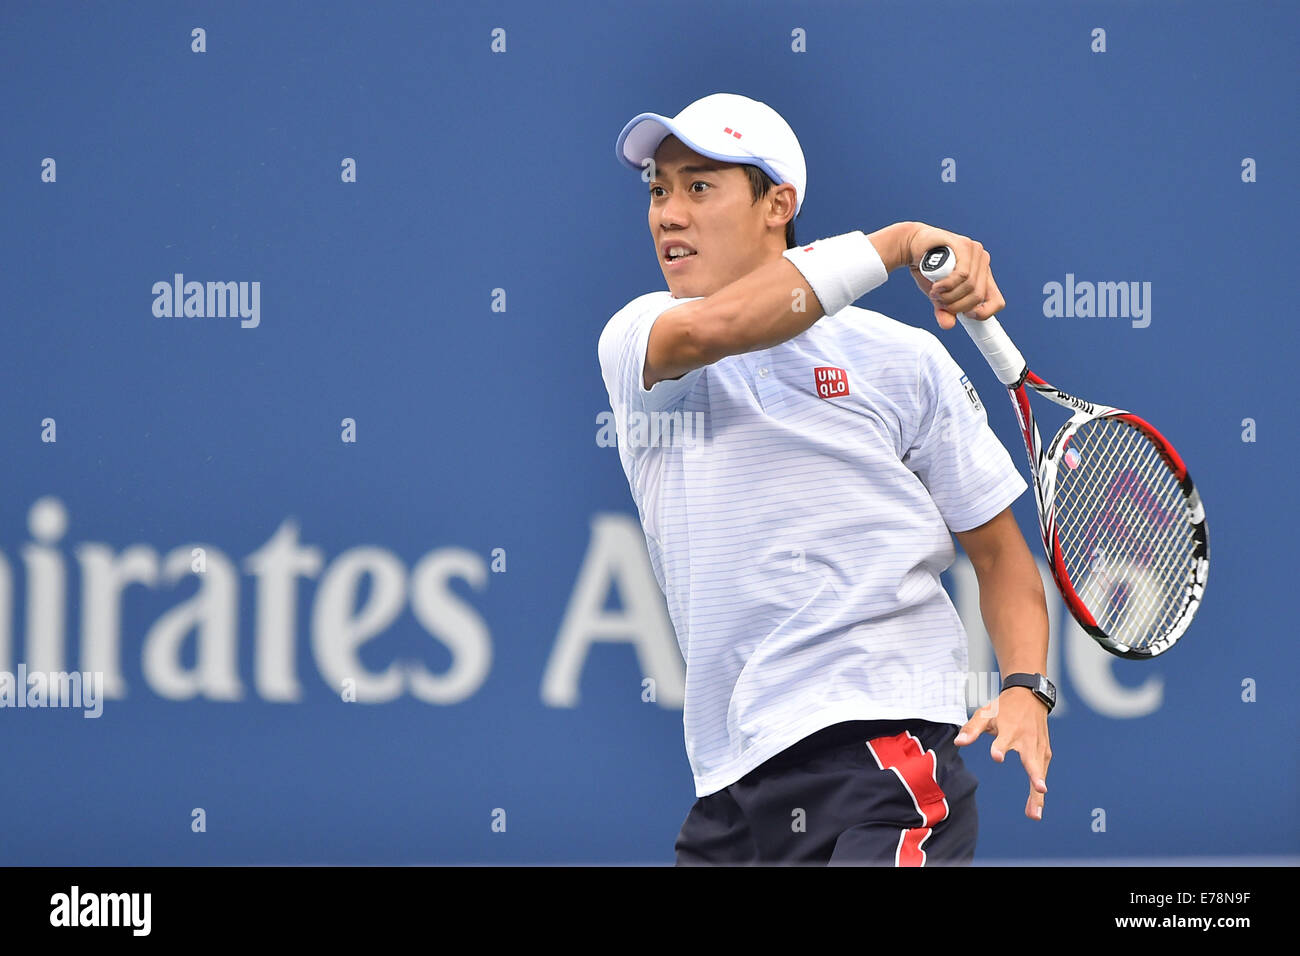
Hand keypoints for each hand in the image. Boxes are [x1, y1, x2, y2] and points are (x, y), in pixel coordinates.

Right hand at [901, 222, 1005, 329]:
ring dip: (949, 296)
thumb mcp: (938, 295)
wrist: (912, 245)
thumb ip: (944, 310)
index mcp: (983, 276)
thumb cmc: (927, 269)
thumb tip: (948, 325)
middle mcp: (983, 263)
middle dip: (956, 306)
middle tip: (939, 302)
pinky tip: (936, 287)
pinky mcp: (964, 246)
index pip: (997, 301)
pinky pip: (962, 274)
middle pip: (978, 296)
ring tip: (935, 293)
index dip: (983, 313)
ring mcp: (975, 252)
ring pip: (970, 286)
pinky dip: (947, 285)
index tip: (964, 315)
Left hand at [954, 688, 1051, 820]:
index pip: (1004, 739)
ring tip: (1034, 814)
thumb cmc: (1004, 707)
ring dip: (1038, 794)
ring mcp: (1038, 747)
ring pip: (1039, 772)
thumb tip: (958, 743)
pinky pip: (1041, 773)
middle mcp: (1027, 739)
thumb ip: (972, 729)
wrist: (1030, 696)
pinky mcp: (1045, 753)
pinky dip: (1039, 791)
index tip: (997, 756)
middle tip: (1041, 789)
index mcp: (1010, 729)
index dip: (1000, 747)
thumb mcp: (985, 713)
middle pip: (1032, 759)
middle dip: (1036, 775)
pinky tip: (1035, 808)